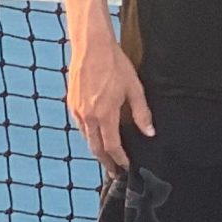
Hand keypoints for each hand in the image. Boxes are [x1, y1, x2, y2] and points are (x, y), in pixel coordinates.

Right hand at [66, 30, 153, 175]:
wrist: (91, 48)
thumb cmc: (115, 65)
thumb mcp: (134, 88)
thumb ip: (142, 113)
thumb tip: (150, 132)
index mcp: (104, 114)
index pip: (112, 146)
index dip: (120, 160)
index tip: (126, 168)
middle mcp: (88, 117)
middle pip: (96, 148)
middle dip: (106, 162)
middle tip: (115, 173)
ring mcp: (77, 111)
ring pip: (87, 138)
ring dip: (97, 150)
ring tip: (108, 158)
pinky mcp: (71, 104)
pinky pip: (81, 127)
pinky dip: (90, 136)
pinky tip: (97, 136)